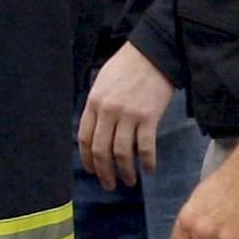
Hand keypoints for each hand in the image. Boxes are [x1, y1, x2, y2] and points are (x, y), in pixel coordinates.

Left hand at [79, 44, 172, 189]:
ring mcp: (128, 115)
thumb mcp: (102, 82)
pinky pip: (145, 147)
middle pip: (101, 151)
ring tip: (129, 181)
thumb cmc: (128, 67)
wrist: (154, 53)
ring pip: (122, 153)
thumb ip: (97, 106)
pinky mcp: (149, 117)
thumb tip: (96, 132)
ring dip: (125, 171)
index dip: (87, 159)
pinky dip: (147, 161)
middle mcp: (108, 111)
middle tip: (109, 185)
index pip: (85, 139)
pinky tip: (150, 169)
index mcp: (94, 103)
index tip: (92, 172)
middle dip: (104, 172)